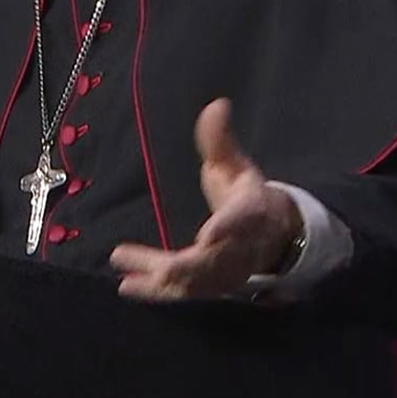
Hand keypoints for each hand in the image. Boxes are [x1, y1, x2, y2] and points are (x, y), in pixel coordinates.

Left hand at [110, 98, 303, 300]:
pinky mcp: (212, 286)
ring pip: (193, 281)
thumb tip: (216, 105)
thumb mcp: (235, 165)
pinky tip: (126, 287)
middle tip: (137, 258)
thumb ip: (220, 140)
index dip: (227, 229)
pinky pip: (184, 292)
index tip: (209, 235)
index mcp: (249, 213)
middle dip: (176, 264)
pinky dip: (157, 292)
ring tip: (123, 271)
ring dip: (157, 279)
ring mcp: (226, 272)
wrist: (272, 235)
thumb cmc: (246, 195)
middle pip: (209, 260)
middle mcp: (239, 247)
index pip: (241, 221)